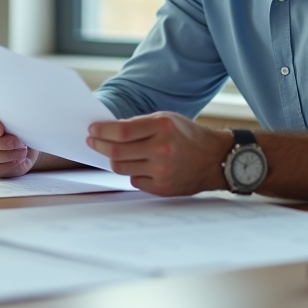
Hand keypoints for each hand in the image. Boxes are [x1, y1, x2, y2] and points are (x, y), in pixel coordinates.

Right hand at [0, 105, 38, 177]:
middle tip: (19, 143)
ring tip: (22, 152)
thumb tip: (16, 119)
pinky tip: (17, 160)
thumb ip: (10, 117)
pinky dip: (7, 164)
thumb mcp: (16, 119)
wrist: (25, 146)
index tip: (2, 130)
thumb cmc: (19, 129)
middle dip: (2, 142)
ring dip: (8, 154)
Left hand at [87, 112, 230, 195]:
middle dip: (99, 145)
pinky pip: (134, 181)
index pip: (120, 132)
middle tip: (92, 141)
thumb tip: (108, 130)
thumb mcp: (166, 119)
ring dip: (113, 159)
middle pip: (116, 151)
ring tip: (114, 152)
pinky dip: (132, 172)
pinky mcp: (162, 188)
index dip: (101, 131)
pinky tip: (138, 165)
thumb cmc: (188, 136)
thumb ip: (139, 124)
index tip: (92, 130)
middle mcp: (161, 149)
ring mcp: (162, 171)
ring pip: (121, 167)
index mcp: (162, 127)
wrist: (215, 158)